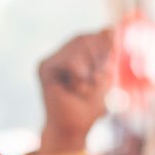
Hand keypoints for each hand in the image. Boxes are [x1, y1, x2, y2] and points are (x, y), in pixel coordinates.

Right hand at [38, 29, 113, 154]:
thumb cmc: (90, 107)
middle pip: (87, 38)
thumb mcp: (106, 75)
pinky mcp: (44, 66)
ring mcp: (53, 57)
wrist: (73, 128)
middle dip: (97, 61)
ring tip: (81, 89)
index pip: (96, 35)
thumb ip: (108, 51)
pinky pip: (71, 61)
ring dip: (89, 71)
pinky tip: (73, 89)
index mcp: (79, 52)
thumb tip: (110, 26)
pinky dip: (79, 77)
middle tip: (91, 84)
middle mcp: (64, 51)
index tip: (102, 74)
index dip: (105, 49)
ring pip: (80, 45)